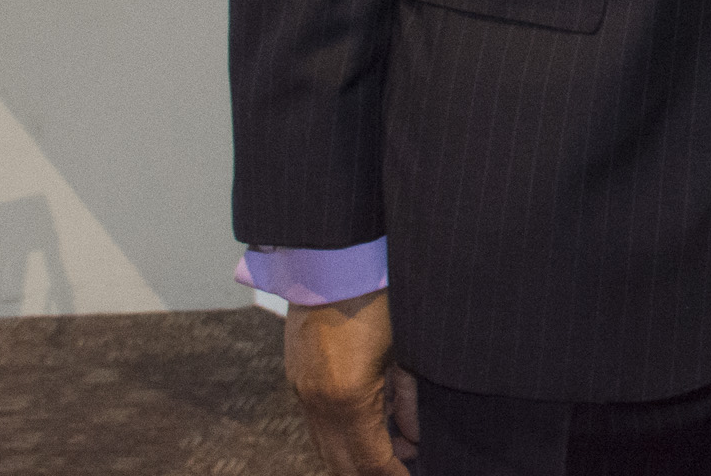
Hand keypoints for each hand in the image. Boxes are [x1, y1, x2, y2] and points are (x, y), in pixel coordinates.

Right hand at [284, 287, 419, 473]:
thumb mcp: (406, 349)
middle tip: (402, 471)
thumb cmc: (380, 295)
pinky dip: (341, 435)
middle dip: (370, 474)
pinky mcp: (296, 375)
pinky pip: (316, 422)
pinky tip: (370, 428)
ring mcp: (300, 389)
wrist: (334, 256)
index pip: (368, 460)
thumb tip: (414, 438)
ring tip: (392, 455)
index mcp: (348, 397)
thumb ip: (409, 398)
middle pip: (340, 463)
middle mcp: (316, 401)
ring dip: (354, 457)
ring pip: (324, 445)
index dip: (392, 475)